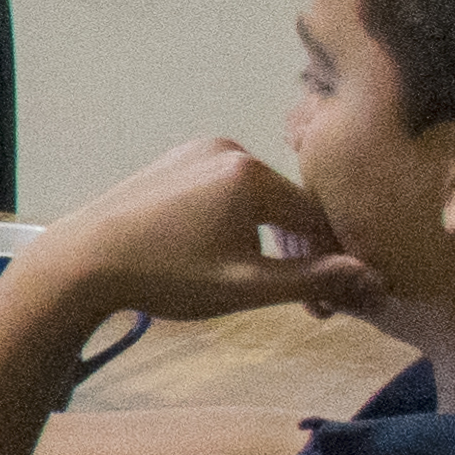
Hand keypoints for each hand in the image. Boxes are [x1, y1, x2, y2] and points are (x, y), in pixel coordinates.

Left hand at [14, 139, 376, 330]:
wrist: (80, 262)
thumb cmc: (164, 276)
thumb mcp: (246, 285)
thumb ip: (312, 279)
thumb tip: (374, 277)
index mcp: (251, 174)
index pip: (316, 219)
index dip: (332, 263)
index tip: (336, 303)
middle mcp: (228, 149)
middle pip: (288, 206)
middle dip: (300, 254)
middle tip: (306, 304)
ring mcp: (197, 151)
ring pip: (257, 199)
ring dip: (269, 240)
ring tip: (261, 284)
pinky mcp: (173, 161)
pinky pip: (225, 190)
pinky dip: (237, 222)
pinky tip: (226, 256)